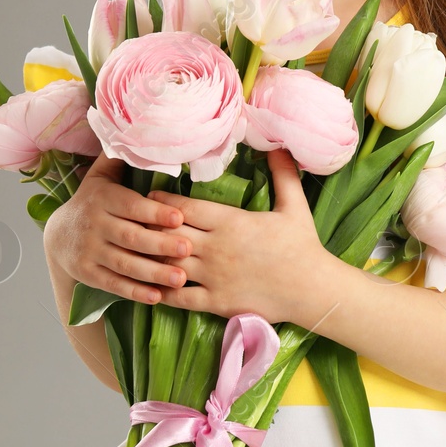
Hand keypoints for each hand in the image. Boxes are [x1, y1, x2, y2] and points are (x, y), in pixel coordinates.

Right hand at [44, 155, 193, 304]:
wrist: (59, 236)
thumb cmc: (94, 201)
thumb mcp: (101, 177)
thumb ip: (120, 158)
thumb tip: (139, 127)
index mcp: (103, 199)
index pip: (131, 206)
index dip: (154, 212)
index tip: (180, 217)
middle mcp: (95, 225)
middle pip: (130, 237)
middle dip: (160, 244)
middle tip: (189, 249)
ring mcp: (90, 252)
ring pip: (124, 264)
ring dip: (153, 272)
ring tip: (181, 279)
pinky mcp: (88, 274)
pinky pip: (114, 284)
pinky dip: (135, 292)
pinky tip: (157, 297)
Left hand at [149, 148, 334, 324]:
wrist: (312, 288)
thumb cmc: (303, 245)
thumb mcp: (295, 205)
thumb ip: (283, 174)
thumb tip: (279, 145)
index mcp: (230, 221)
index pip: (185, 208)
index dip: (163, 202)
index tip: (148, 197)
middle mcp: (216, 247)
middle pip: (169, 233)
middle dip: (149, 227)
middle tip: (133, 221)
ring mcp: (213, 276)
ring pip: (168, 263)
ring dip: (150, 257)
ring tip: (134, 251)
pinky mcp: (215, 301)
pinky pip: (178, 296)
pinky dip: (160, 290)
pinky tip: (149, 285)